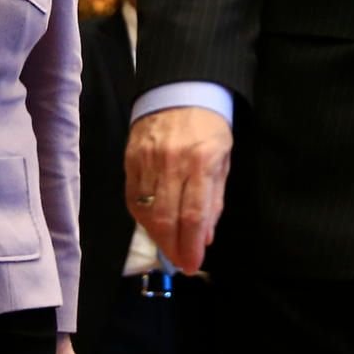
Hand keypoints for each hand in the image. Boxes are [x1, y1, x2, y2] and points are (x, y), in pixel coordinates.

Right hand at [125, 106, 232, 270]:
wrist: (180, 89)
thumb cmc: (209, 126)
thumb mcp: (223, 158)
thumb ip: (214, 197)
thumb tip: (206, 236)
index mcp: (201, 161)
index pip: (194, 214)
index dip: (191, 245)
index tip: (193, 264)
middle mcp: (172, 162)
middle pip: (167, 218)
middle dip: (173, 247)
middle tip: (180, 263)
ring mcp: (147, 160)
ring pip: (146, 211)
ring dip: (157, 236)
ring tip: (169, 247)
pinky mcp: (130, 158)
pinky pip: (132, 197)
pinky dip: (142, 217)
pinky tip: (152, 225)